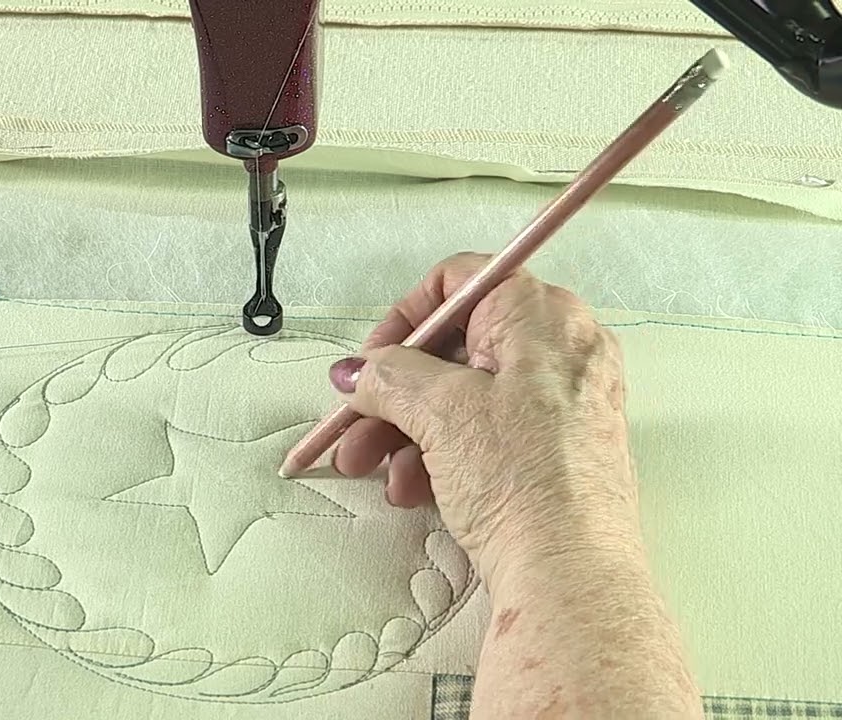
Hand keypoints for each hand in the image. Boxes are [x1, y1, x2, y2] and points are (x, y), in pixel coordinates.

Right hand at [329, 253, 634, 581]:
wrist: (569, 574)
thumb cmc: (531, 486)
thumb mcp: (439, 412)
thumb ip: (389, 376)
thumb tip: (364, 371)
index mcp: (543, 317)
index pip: (461, 281)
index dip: (406, 316)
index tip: (374, 356)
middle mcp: (561, 351)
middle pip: (457, 348)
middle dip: (395, 390)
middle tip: (358, 417)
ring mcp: (562, 402)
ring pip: (466, 395)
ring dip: (409, 429)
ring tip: (376, 466)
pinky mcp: (556, 448)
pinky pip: (488, 432)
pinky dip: (444, 452)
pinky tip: (414, 486)